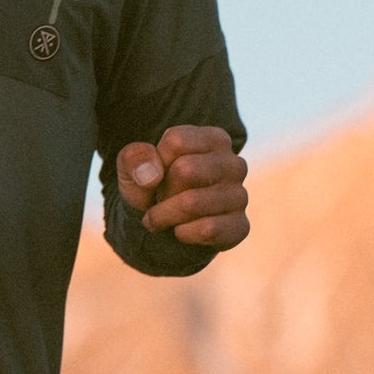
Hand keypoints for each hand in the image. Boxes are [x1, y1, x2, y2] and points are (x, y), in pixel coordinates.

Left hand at [115, 125, 250, 249]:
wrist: (163, 226)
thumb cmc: (151, 187)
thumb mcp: (132, 167)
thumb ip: (135, 158)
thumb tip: (152, 175)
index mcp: (214, 139)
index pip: (176, 142)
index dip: (155, 162)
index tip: (157, 173)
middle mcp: (234, 164)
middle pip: (185, 170)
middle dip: (161, 190)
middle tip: (159, 198)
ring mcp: (240, 195)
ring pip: (192, 203)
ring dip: (165, 216)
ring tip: (164, 216)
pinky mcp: (240, 226)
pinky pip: (207, 230)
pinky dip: (182, 234)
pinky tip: (181, 231)